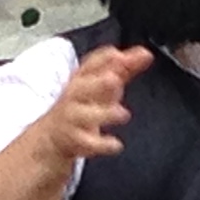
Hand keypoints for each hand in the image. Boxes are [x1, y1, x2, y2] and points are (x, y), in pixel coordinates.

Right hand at [31, 46, 152, 168]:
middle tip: (115, 80)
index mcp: (82, 80)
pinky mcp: (74, 140)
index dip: (105, 60)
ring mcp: (72, 118)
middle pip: (82, 87)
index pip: (90, 65)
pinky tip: (116, 145)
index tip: (121, 56)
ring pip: (84, 115)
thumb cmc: (82, 104)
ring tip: (123, 114)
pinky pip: (87, 143)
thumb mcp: (102, 85)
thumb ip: (125, 69)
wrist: (53, 135)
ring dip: (103, 113)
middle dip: (98, 83)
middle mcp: (74, 97)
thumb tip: (146, 54)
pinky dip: (102, 144)